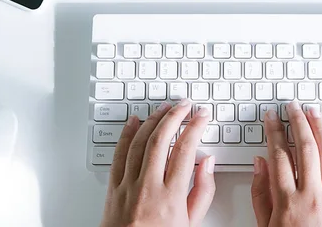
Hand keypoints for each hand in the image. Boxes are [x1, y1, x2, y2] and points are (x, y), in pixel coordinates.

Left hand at [100, 100, 215, 226]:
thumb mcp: (191, 223)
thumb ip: (203, 191)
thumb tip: (208, 163)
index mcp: (171, 197)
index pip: (186, 150)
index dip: (195, 127)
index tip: (201, 116)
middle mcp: (148, 188)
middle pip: (161, 140)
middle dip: (174, 116)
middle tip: (185, 105)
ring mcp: (128, 186)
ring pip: (139, 142)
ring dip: (153, 120)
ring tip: (165, 109)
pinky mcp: (113, 188)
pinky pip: (119, 154)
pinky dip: (127, 134)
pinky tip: (134, 122)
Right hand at [251, 102, 321, 226]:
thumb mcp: (265, 226)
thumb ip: (260, 194)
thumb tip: (259, 164)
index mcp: (287, 202)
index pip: (279, 156)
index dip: (274, 132)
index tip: (271, 117)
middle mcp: (311, 197)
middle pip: (305, 149)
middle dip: (298, 123)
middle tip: (293, 107)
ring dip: (320, 129)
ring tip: (313, 112)